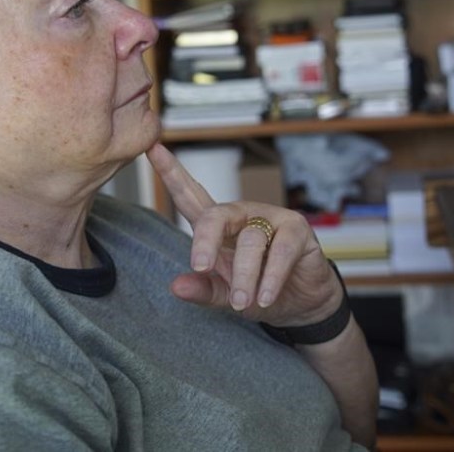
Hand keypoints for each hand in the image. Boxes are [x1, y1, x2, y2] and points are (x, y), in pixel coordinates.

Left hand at [146, 143, 341, 327]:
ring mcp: (270, 218)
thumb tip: (176, 286)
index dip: (172, 173)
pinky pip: (280, 250)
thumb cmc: (258, 293)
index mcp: (219, 227)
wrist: (301, 304)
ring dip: (244, 276)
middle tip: (201, 266)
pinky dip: (270, 277)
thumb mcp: (225, 296)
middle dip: (205, 240)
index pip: (191, 196)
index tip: (152, 148)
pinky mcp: (296, 229)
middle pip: (216, 215)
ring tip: (241, 302)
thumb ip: (203, 291)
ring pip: (249, 240)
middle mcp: (242, 216)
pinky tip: (264, 297)